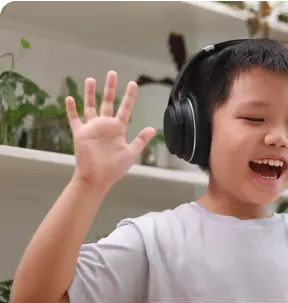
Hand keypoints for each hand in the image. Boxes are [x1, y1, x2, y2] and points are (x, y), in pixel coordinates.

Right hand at [67, 71, 154, 189]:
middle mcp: (105, 125)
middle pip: (107, 102)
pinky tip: (69, 97)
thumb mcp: (131, 152)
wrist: (97, 177)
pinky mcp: (80, 133)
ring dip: (89, 93)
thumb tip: (152, 129)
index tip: (133, 83)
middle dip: (110, 88)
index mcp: (118, 128)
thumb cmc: (114, 168)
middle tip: (112, 73)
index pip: (125, 108)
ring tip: (90, 79)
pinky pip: (74, 119)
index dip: (129, 96)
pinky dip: (71, 109)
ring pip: (90, 106)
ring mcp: (92, 128)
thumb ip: (141, 140)